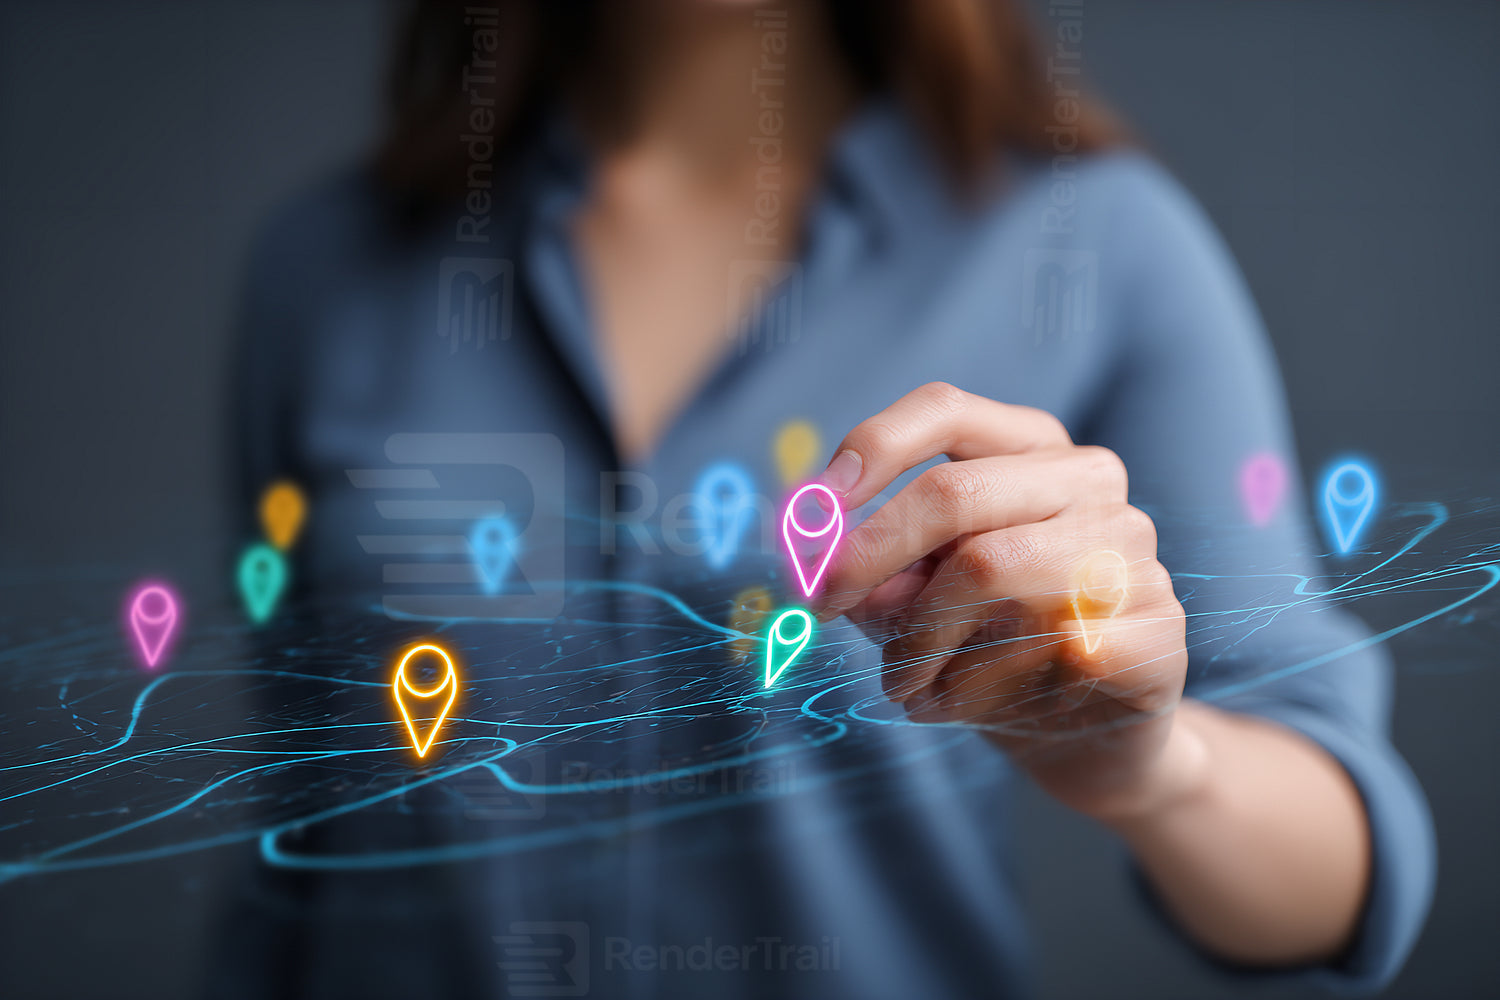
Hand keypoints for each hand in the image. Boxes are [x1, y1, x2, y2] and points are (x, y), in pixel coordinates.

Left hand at [811, 383, 1193, 819]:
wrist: (1083, 741)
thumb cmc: (986, 648)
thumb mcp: (912, 603)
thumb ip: (874, 574)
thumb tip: (831, 559)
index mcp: (1029, 450)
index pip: (946, 411)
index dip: (870, 448)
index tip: (814, 506)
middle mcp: (1089, 482)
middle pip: (956, 492)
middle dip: (871, 553)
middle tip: (820, 605)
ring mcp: (1133, 550)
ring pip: (991, 566)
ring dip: (921, 639)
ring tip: (901, 684)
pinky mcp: (1159, 629)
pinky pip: (1042, 644)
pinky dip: (977, 686)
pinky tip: (960, 707)